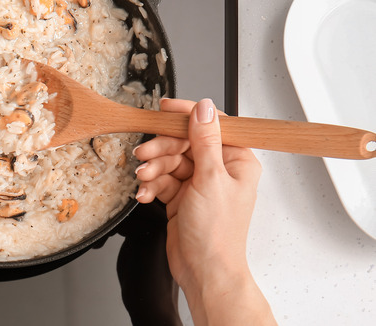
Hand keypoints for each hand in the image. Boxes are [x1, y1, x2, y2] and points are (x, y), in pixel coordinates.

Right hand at [133, 98, 275, 324]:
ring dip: (153, 169)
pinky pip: (161, 180)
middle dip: (162, 149)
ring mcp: (199, 184)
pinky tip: (145, 194)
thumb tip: (204, 108)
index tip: (165, 108)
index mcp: (236, 161)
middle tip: (144, 153)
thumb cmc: (217, 234)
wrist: (203, 271)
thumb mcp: (210, 179)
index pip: (210, 126)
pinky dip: (151, 186)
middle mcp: (219, 170)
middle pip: (184, 143)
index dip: (187, 115)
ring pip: (169, 161)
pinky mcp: (181, 197)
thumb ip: (205, 141)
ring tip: (143, 178)